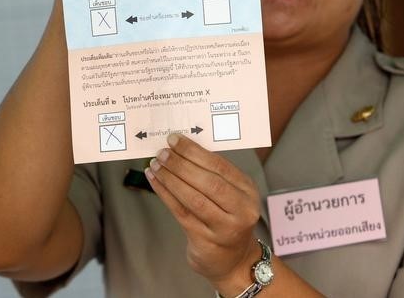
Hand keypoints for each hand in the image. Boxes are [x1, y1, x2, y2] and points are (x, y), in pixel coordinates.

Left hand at [145, 134, 261, 290]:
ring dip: (171, 179)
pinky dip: (166, 194)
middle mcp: (241, 210)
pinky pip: (181, 213)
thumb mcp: (233, 196)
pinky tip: (155, 181)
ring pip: (194, 198)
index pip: (220, 166)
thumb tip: (182, 150)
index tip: (175, 140)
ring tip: (155, 165)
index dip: (195, 152)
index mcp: (248, 191)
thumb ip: (214, 175)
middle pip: (209, 182)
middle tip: (162, 152)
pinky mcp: (206, 241)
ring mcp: (224, 228)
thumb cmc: (229, 220)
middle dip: (181, 164)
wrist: (235, 262)